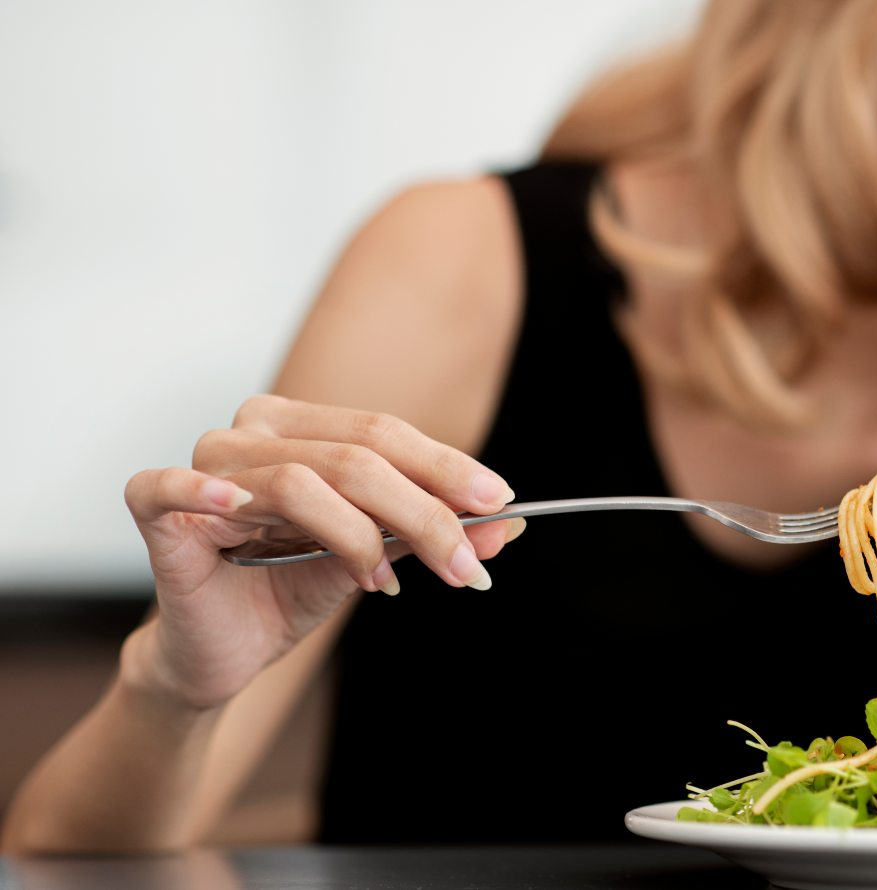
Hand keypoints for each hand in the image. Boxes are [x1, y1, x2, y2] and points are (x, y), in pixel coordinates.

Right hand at [121, 394, 521, 709]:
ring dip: (360, 536)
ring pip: (301, 481)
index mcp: (299, 427)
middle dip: (423, 514)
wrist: (221, 656)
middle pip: (355, 458)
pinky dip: (205, 493)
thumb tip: (506, 525)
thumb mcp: (374, 560)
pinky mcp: (158, 514)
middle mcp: (250, 434)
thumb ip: (429, 536)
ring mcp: (203, 468)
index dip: (445, 468)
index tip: (499, 504)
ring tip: (385, 582)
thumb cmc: (286, 591)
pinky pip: (170, 487)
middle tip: (462, 565)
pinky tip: (241, 512)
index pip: (384, 433)